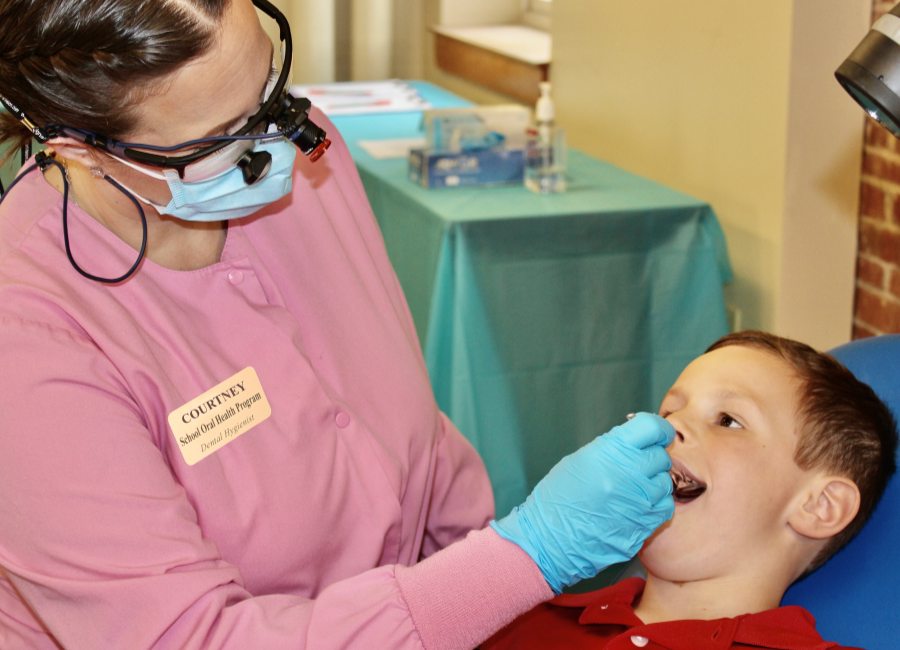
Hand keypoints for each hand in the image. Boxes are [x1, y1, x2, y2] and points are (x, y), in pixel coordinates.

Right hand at [490, 413, 674, 592]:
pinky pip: (665, 507)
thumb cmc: (557, 498)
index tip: (659, 434)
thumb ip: (612, 449)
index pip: (651, 428)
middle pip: (660, 456)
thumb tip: (636, 444)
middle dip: (652, 458)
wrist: (550, 539)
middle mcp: (629, 473)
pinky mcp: (644, 525)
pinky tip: (638, 506)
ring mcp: (639, 501)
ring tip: (633, 489)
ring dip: (654, 482)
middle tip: (637, 466)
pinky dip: (656, 504)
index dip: (659, 429)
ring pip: (665, 482)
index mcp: (610, 451)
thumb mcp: (579, 460)